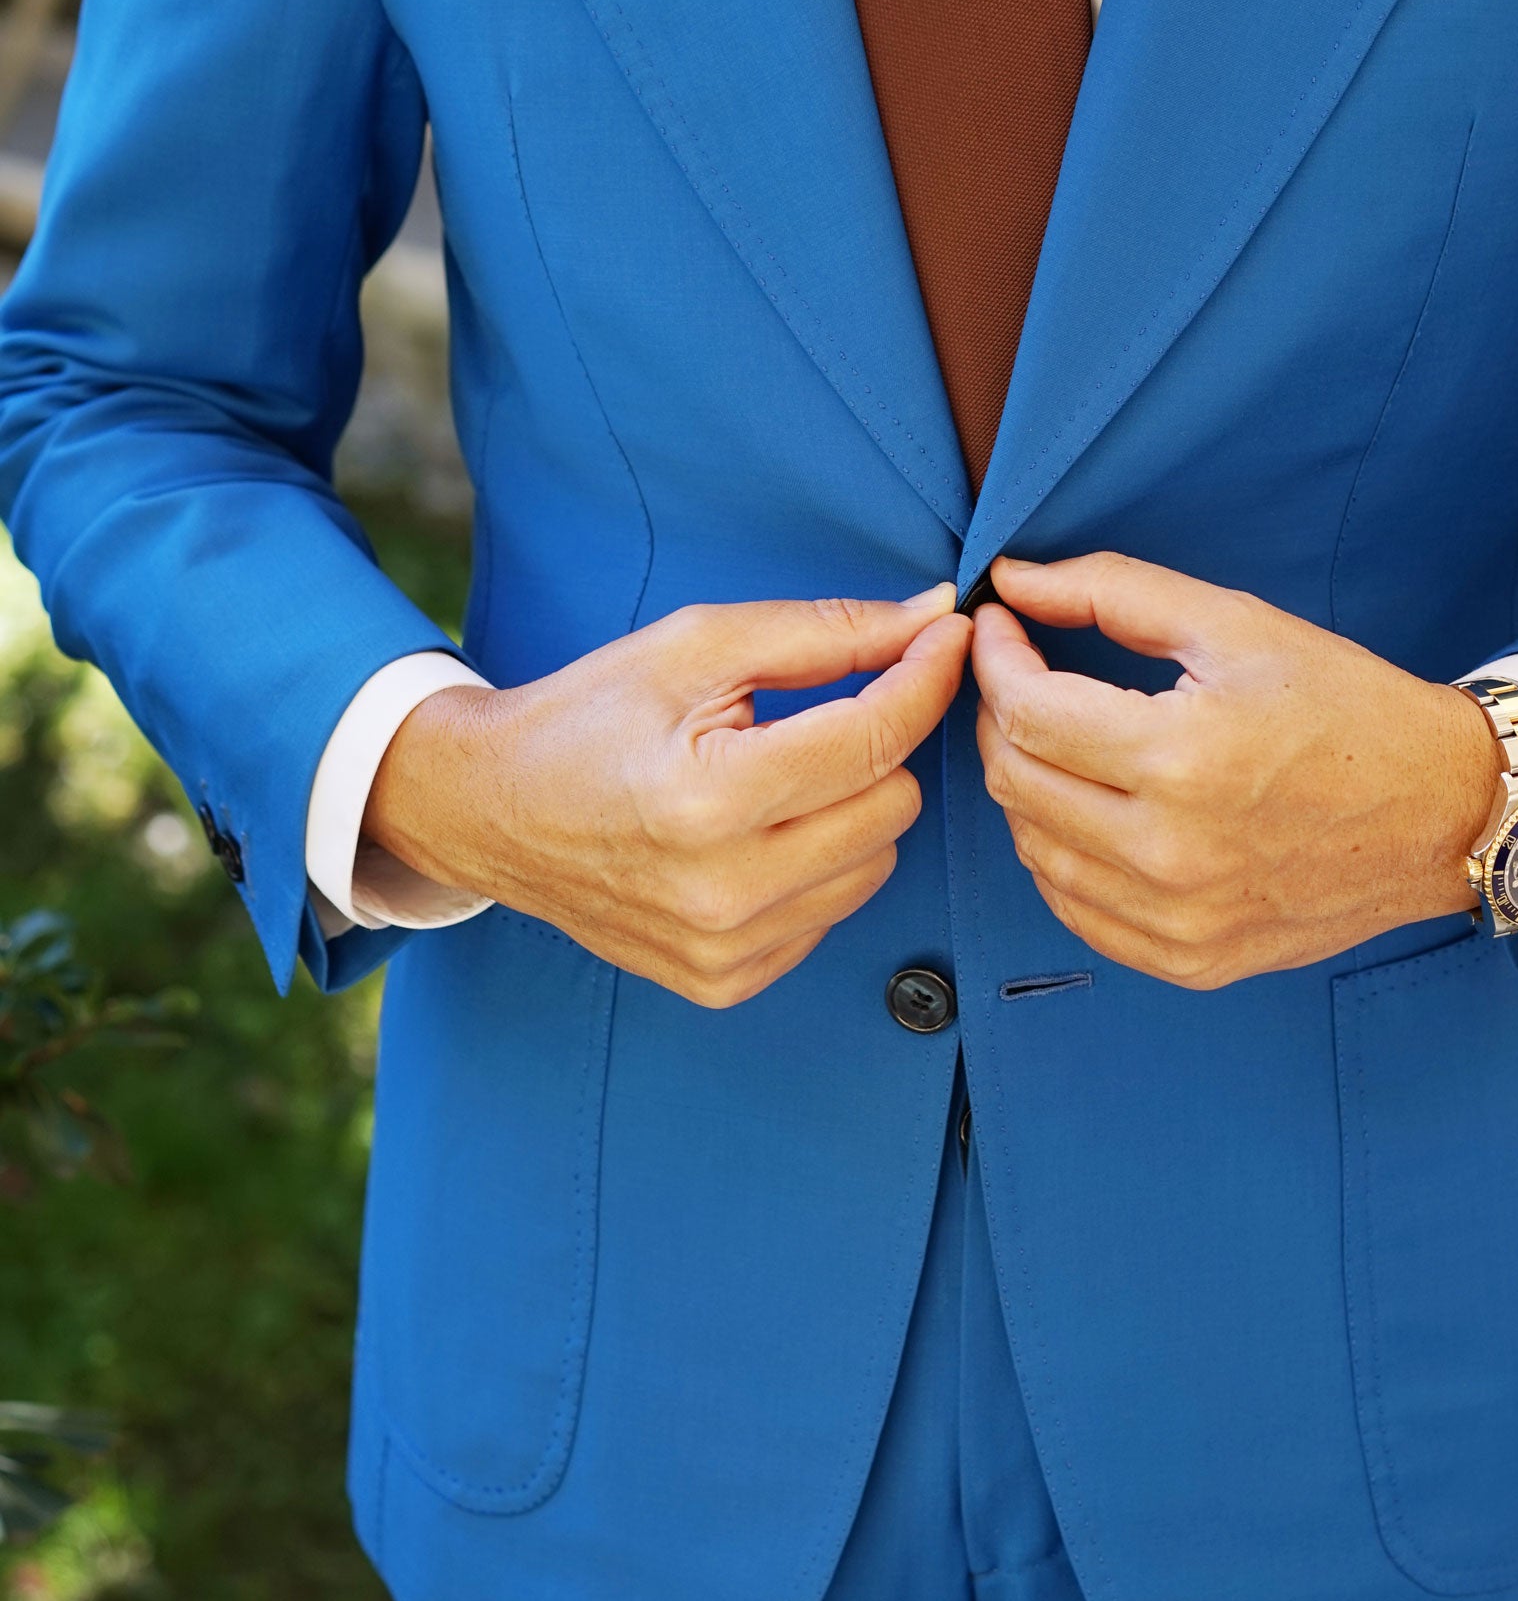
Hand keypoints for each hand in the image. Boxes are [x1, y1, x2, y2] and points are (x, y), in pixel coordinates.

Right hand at [363, 586, 970, 1005]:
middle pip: (895, 805)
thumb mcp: (695, 647)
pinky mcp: (724, 981)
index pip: (876, 737)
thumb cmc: (589, 717)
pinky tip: (755, 838)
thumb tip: (929, 619)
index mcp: (711, 795)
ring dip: (850, 812)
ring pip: (877, 864)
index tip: (944, 638)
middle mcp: (724, 888)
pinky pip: (832, 915)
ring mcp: (725, 947)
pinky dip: (815, 868)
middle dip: (873, 749)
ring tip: (774, 780)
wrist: (490, 810)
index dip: (925, 676)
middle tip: (815, 720)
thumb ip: (822, 632)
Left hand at [971, 554, 1500, 989]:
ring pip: (1035, 853)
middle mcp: (1171, 852)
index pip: (1027, 713)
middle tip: (1024, 678)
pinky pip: (1077, 913)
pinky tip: (1089, 812)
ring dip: (1027, 788)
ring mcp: (1179, 919)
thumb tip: (1014, 580)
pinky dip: (1062, 858)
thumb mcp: (1235, 623)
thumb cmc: (1346, 706)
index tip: (999, 629)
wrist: (1442, 811)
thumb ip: (1112, 591)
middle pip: (1017, 784)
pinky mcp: (1191, 960)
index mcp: (1182, 758)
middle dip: (1001, 718)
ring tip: (1062, 742)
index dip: (995, 661)